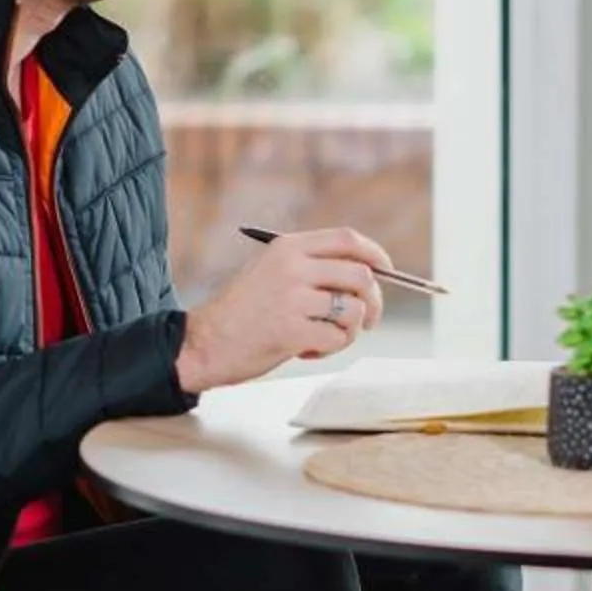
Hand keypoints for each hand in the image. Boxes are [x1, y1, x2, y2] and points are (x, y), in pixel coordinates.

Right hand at [173, 227, 388, 392]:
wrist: (204, 343)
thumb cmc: (242, 313)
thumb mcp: (273, 273)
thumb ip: (313, 268)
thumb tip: (369, 276)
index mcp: (288, 248)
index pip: (348, 239)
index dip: (376, 255)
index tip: (387, 272)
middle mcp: (292, 267)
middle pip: (361, 275)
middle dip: (374, 302)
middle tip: (368, 321)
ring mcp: (292, 299)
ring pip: (353, 311)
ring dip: (348, 331)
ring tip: (322, 338)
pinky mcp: (291, 331)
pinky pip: (337, 339)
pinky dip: (330, 350)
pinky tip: (305, 351)